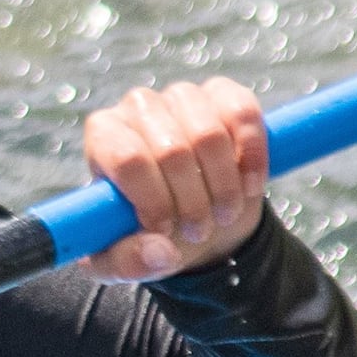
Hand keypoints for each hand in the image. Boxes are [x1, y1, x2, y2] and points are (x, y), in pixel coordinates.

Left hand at [80, 77, 268, 280]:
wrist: (195, 221)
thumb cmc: (147, 236)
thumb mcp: (122, 261)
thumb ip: (126, 262)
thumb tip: (159, 251)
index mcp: (104, 138)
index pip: (128, 159)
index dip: (153, 199)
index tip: (166, 230)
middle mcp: (138, 108)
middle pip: (171, 150)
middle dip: (192, 202)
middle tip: (197, 232)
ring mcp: (182, 97)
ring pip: (209, 133)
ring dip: (223, 185)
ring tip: (222, 213)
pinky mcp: (223, 95)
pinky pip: (242, 112)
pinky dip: (252, 155)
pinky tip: (250, 185)